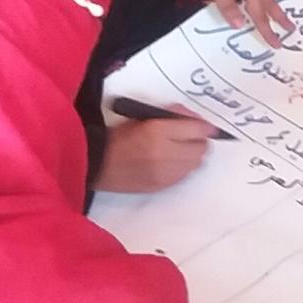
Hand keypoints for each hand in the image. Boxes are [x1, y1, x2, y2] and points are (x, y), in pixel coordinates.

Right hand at [96, 116, 217, 192]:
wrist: (96, 163)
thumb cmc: (118, 136)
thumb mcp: (144, 117)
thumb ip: (172, 116)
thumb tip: (194, 118)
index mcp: (158, 131)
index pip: (198, 129)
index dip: (205, 127)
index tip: (205, 127)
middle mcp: (165, 153)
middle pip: (201, 149)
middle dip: (199, 142)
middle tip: (191, 138)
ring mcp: (164, 173)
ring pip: (195, 164)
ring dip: (192, 156)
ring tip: (180, 151)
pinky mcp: (161, 186)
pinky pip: (184, 176)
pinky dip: (183, 168)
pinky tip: (172, 163)